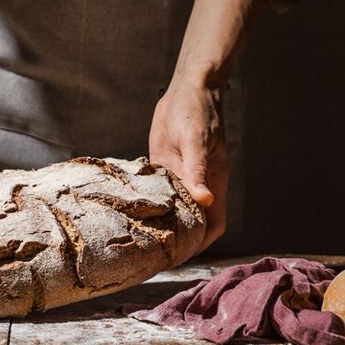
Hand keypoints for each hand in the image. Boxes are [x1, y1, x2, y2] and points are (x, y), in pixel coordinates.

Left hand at [149, 80, 228, 253]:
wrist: (188, 88)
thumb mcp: (194, 139)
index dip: (200, 244)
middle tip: (151, 257)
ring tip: (139, 240)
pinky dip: (150, 202)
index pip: (213, 224)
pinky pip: (160, 191)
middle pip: (193, 222)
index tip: (180, 257)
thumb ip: (197, 169)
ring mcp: (181, 176)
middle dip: (178, 240)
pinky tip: (131, 210)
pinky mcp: (166, 166)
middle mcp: (198, 183)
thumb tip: (205, 200)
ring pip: (175, 208)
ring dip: (162, 223)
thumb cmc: (196, 110)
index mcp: (213, 181)